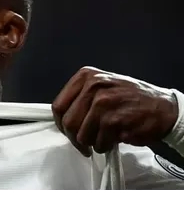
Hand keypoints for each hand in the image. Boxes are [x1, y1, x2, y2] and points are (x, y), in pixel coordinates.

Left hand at [51, 66, 178, 156]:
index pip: (59, 106)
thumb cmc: (131, 99)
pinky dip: (105, 146)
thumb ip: (81, 97)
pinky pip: (99, 143)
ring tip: (104, 138)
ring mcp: (103, 103)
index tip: (67, 132)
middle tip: (84, 144)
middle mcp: (93, 86)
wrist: (164, 108)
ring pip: (82, 135)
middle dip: (75, 138)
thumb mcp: (103, 87)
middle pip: (68, 122)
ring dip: (92, 143)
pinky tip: (115, 139)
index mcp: (86, 76)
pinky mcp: (114, 120)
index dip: (61, 124)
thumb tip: (63, 118)